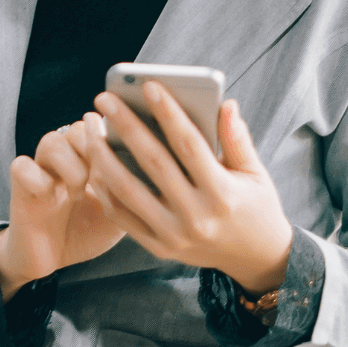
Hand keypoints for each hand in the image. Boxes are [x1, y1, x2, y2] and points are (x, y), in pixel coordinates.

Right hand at [0, 119, 125, 299]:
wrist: (52, 260)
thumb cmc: (88, 232)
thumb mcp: (121, 211)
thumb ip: (136, 188)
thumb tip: (167, 171)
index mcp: (92, 159)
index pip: (104, 128)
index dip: (115, 138)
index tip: (126, 160)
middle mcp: (67, 158)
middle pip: (78, 128)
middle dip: (94, 150)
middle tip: (101, 176)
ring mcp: (41, 170)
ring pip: (51, 141)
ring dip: (70, 164)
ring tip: (78, 190)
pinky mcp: (19, 187)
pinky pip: (21, 165)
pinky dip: (37, 178)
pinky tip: (50, 195)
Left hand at [78, 83, 293, 294]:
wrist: (256, 261)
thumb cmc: (256, 208)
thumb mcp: (257, 174)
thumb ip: (237, 139)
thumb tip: (226, 103)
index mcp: (224, 193)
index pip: (190, 145)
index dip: (169, 113)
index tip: (149, 86)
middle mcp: (197, 217)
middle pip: (154, 163)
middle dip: (126, 126)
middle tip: (105, 99)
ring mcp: (175, 235)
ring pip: (129, 191)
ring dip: (104, 157)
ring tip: (90, 130)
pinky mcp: (159, 248)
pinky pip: (124, 218)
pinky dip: (106, 192)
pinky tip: (95, 166)